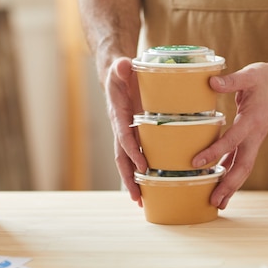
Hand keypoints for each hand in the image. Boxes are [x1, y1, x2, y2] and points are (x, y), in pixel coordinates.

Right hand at [104, 57, 146, 205]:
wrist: (117, 76)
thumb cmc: (122, 72)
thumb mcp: (121, 67)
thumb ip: (121, 67)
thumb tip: (123, 64)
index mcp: (119, 115)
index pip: (124, 137)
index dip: (132, 152)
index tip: (143, 167)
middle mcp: (120, 129)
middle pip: (122, 158)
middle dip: (129, 179)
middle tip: (138, 199)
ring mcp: (127, 134)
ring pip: (128, 162)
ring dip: (134, 183)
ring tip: (143, 202)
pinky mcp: (135, 136)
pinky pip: (136, 157)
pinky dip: (141, 174)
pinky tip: (150, 188)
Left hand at [192, 62, 267, 209]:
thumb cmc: (263, 79)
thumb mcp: (248, 75)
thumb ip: (231, 80)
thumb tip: (211, 82)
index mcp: (252, 121)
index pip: (232, 140)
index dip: (214, 151)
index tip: (195, 162)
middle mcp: (255, 136)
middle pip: (243, 166)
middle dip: (229, 185)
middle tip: (215, 201)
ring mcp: (254, 141)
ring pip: (243, 168)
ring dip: (231, 186)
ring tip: (218, 203)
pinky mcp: (251, 142)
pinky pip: (240, 162)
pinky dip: (231, 175)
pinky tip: (220, 185)